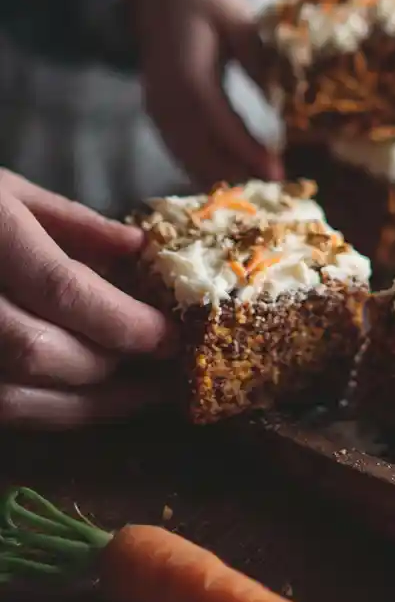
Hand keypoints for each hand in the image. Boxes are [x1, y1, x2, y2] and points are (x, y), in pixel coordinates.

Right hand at [0, 171, 172, 428]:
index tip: (171, 337)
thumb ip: (73, 223)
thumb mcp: (3, 189)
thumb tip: (140, 247)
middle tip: (165, 370)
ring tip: (139, 396)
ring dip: (86, 405)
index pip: (62, 289)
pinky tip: (83, 402)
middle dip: (112, 369)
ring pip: (12, 396)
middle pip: (41, 352)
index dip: (124, 322)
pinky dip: (43, 412)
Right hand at [125, 0, 283, 189]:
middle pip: (199, 147)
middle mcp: (164, 97)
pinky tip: (231, 183)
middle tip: (275, 191)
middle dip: (237, 173)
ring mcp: (157, 109)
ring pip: (187, 155)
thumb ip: (259, 57)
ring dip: (220, 177)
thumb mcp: (238, 18)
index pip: (216, 118)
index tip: (276, 170)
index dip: (245, 148)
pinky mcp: (159, 116)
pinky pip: (179, 150)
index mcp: (185, 70)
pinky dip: (203, 169)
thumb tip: (286, 96)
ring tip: (259, 194)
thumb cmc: (204, 2)